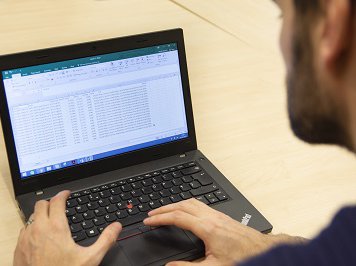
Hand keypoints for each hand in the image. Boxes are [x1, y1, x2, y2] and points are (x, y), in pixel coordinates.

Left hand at [13, 190, 121, 265]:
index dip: (63, 194)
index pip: (57, 201)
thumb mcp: (90, 259)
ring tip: (51, 221)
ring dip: (41, 216)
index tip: (67, 194)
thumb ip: (105, 240)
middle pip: (41, 205)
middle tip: (60, 206)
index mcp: (56, 228)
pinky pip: (24, 231)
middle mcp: (38, 230)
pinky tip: (40, 238)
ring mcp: (26, 240)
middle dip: (51, 202)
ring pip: (31, 218)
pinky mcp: (18, 250)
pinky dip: (32, 229)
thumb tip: (116, 227)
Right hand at [144, 199, 305, 265]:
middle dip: (164, 207)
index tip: (149, 220)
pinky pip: (199, 204)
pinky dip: (186, 205)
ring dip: (175, 204)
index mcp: (207, 228)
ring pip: (191, 202)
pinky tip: (185, 210)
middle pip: (182, 205)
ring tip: (164, 210)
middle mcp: (211, 217)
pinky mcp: (221, 216)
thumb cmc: (243, 257)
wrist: (263, 250)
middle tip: (151, 212)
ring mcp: (217, 214)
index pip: (177, 217)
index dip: (160, 218)